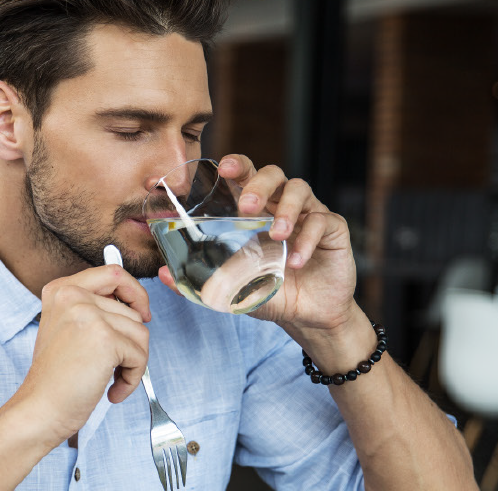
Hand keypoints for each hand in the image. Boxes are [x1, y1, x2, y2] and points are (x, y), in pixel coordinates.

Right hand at [17, 265, 150, 444]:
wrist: (40, 408)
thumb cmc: (53, 379)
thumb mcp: (65, 329)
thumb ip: (92, 310)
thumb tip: (136, 308)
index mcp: (61, 290)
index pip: (113, 274)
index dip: (134, 293)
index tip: (140, 312)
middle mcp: (73, 296)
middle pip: (132, 311)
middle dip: (130, 343)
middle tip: (114, 365)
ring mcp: (89, 315)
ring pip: (140, 333)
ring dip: (132, 363)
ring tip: (109, 379)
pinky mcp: (106, 338)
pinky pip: (139, 355)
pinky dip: (131, 378)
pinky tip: (111, 390)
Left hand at [156, 154, 357, 331]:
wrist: (308, 316)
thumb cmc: (270, 292)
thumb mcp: (232, 287)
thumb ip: (202, 279)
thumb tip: (163, 274)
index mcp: (257, 211)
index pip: (246, 176)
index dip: (236, 166)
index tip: (222, 168)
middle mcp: (282, 205)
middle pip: (273, 173)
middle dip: (259, 184)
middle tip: (247, 207)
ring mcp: (309, 214)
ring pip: (299, 189)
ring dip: (286, 210)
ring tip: (277, 236)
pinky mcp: (333, 229)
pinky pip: (323, 220)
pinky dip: (307, 239)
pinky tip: (296, 261)